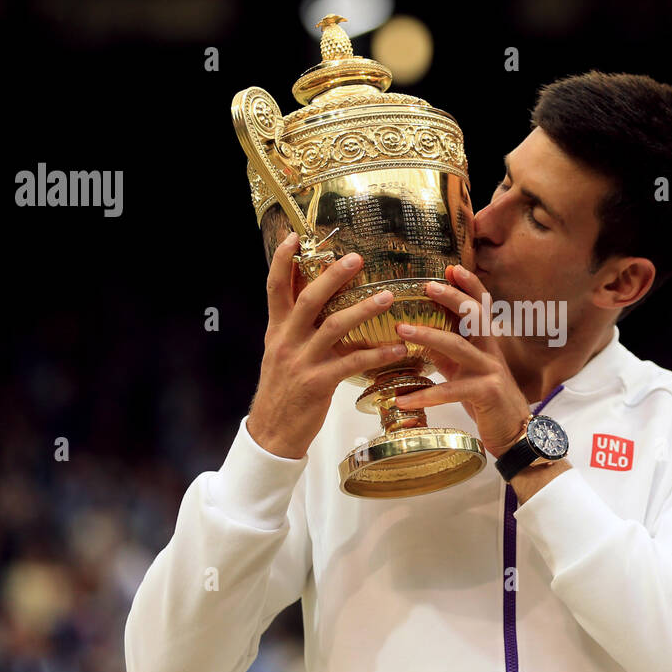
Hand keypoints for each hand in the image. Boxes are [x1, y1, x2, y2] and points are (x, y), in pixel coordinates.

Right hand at [246, 233, 406, 458]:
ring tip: (387, 297)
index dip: (283, 262)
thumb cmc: (283, 392)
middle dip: (332, 276)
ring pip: (334, 327)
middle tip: (356, 258)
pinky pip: (352, 363)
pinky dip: (378, 354)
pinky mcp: (318, 383)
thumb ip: (295, 328)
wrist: (272, 433)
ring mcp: (302, 362)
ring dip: (363, 309)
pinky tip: (398, 349)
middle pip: (308, 299)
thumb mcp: (281, 354)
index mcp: (277, 331)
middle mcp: (286, 341)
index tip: (295, 237)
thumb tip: (312, 300)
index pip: (275, 288)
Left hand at [393, 264, 531, 457]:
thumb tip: (418, 335)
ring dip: (428, 336)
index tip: (450, 268)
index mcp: (486, 343)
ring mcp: (490, 371)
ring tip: (401, 330)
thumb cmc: (487, 400)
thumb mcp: (464, 372)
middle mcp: (491, 352)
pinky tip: (403, 399)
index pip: (481, 306)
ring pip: (459, 347)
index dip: (469, 285)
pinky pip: (451, 391)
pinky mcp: (486, 393)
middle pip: (474, 316)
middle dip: (452, 298)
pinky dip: (425, 395)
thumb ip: (446, 353)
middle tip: (426, 285)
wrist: (514, 433)